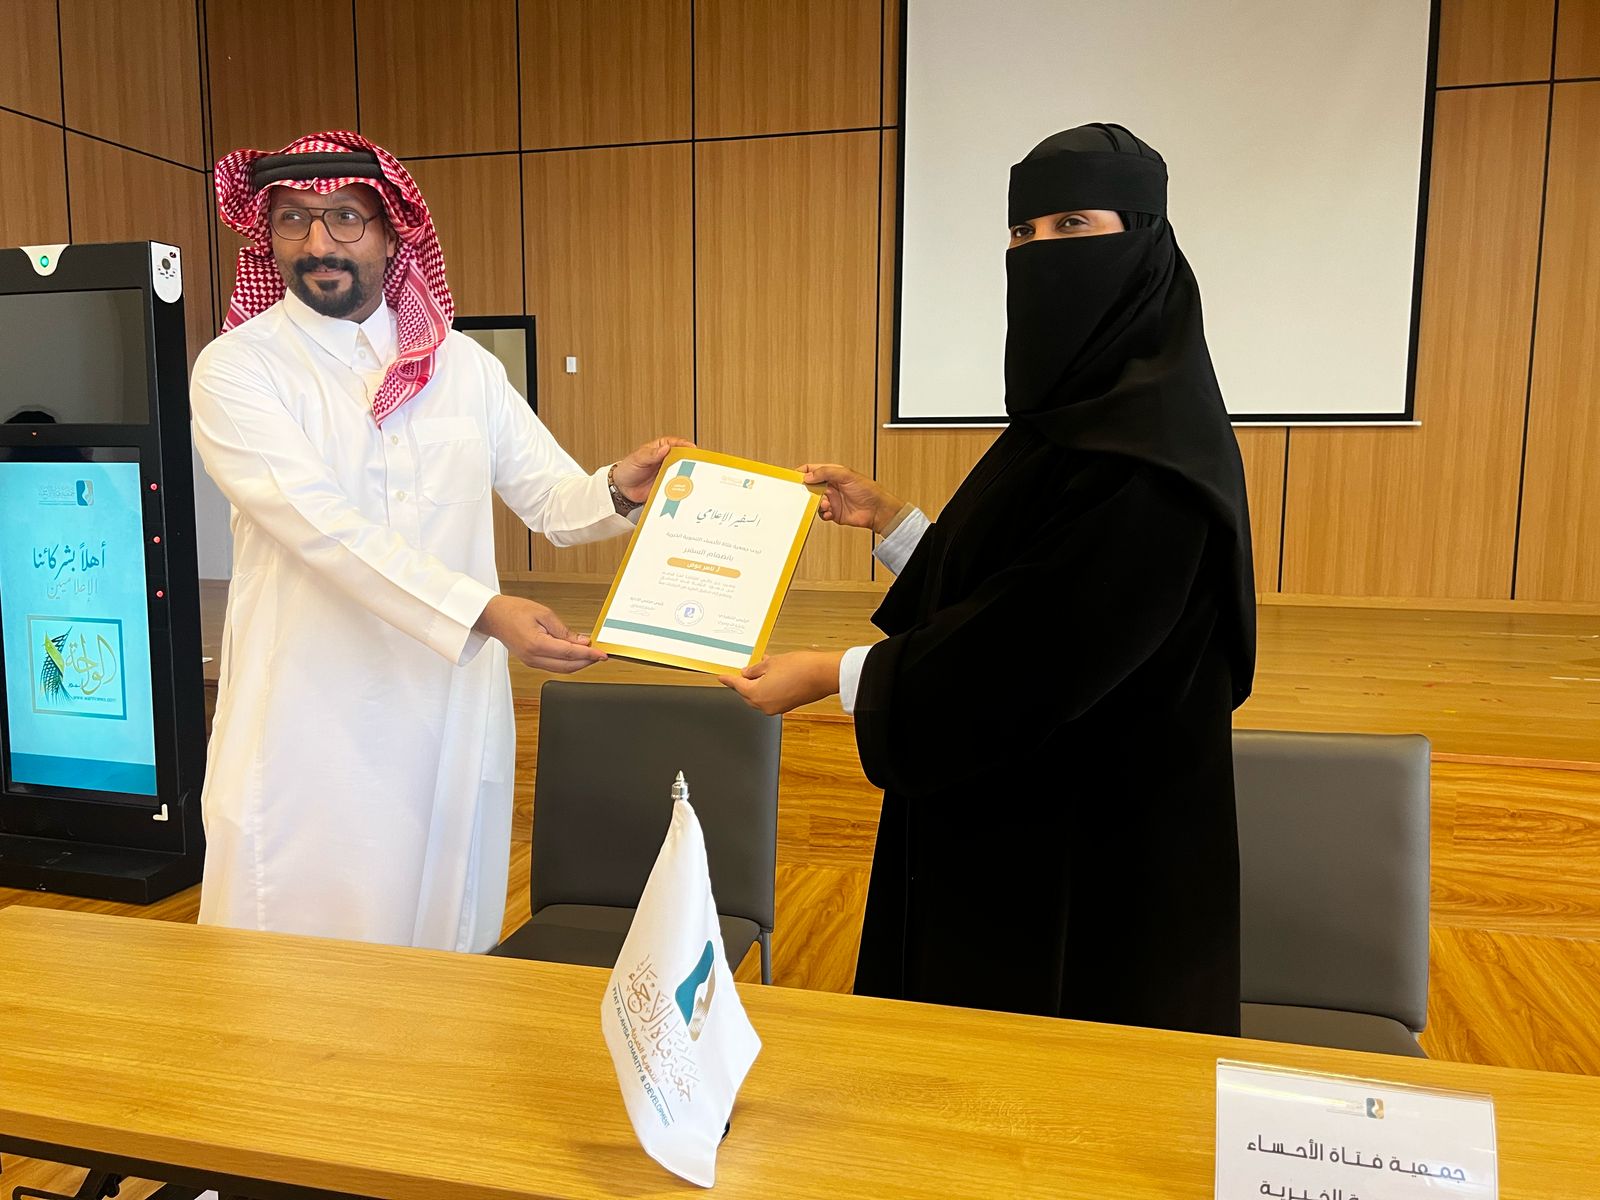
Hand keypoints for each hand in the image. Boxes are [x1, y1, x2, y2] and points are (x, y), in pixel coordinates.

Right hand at [474, 594, 605, 672]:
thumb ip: (564, 630)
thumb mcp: (544, 614)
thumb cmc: (513, 611)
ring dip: (578, 664)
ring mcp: (531, 662)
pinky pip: (554, 666)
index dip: (589, 654)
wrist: (493, 616)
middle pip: (567, 666)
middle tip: (600, 655)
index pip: (569, 653)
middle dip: (587, 662)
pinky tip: (576, 655)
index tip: (602, 654)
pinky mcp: (531, 661)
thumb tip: (581, 641)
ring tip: (591, 654)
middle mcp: (533, 657)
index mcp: (536, 644)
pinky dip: (568, 663)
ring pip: (561, 669)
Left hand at [612, 436, 694, 501]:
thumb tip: (665, 448)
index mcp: (660, 448)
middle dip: (689, 461)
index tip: (692, 448)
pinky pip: (676, 487)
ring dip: (686, 475)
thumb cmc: (628, 469)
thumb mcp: (638, 458)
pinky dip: (680, 488)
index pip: (676, 444)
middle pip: (683, 458)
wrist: (622, 489)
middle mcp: (666, 460)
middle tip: (694, 464)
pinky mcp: (667, 486)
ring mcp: (668, 473)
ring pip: (682, 473)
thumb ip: (651, 454)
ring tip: (688, 477)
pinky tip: (681, 488)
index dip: (685, 445)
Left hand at [719, 651, 843, 715]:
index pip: (737, 685)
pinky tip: (772, 676)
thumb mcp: (771, 663)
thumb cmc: (800, 668)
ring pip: (759, 697)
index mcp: (757, 694)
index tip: (721, 677)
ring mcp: (777, 707)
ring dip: (757, 685)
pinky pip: (771, 697)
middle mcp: (765, 705)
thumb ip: (755, 669)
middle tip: (742, 671)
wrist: (822, 675)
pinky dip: (768, 688)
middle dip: (743, 683)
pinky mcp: (787, 706)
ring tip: (761, 669)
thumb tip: (748, 672)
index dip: (728, 679)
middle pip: (747, 694)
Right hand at [801, 464, 905, 534]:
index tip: (794, 477)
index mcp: (833, 474)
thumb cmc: (868, 490)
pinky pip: (820, 514)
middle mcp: (831, 487)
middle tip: (804, 494)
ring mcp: (832, 500)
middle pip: (810, 487)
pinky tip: (829, 512)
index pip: (813, 470)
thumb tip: (808, 476)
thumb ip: (826, 472)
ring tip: (826, 504)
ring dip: (817, 504)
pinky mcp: (834, 513)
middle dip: (806, 491)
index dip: (803, 472)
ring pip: (814, 502)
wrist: (877, 511)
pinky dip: (822, 514)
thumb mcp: (847, 475)